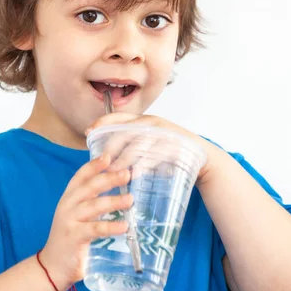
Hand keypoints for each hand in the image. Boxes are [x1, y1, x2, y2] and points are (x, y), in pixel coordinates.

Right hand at [40, 153, 133, 290]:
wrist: (52, 266)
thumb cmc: (71, 237)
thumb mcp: (78, 215)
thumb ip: (93, 203)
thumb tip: (122, 190)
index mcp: (69, 197)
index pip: (81, 176)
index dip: (94, 165)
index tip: (109, 156)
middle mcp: (68, 205)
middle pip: (90, 186)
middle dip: (109, 178)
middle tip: (127, 174)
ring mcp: (70, 220)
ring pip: (94, 205)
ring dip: (113, 201)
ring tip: (131, 199)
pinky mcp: (74, 236)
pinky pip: (95, 229)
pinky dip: (110, 226)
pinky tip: (124, 226)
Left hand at [85, 112, 214, 182]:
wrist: (203, 158)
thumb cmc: (171, 153)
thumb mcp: (149, 145)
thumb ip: (131, 147)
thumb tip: (104, 157)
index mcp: (144, 121)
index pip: (118, 117)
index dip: (101, 123)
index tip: (87, 133)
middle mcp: (152, 123)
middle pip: (125, 130)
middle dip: (111, 145)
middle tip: (101, 160)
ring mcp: (164, 133)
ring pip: (139, 144)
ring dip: (125, 158)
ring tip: (114, 171)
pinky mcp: (175, 146)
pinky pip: (156, 154)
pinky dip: (144, 164)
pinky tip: (135, 174)